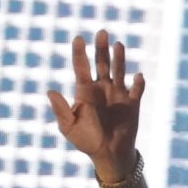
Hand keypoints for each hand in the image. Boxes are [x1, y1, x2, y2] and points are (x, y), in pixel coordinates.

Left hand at [47, 31, 143, 179]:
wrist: (109, 155)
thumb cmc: (86, 140)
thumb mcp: (69, 127)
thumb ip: (61, 109)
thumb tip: (50, 91)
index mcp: (85, 90)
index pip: (81, 66)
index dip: (79, 52)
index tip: (78, 39)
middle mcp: (102, 87)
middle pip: (101, 62)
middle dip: (101, 47)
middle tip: (101, 32)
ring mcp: (118, 94)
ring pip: (119, 70)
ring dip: (118, 58)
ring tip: (117, 45)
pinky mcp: (132, 103)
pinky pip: (137, 89)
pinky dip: (138, 83)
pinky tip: (137, 77)